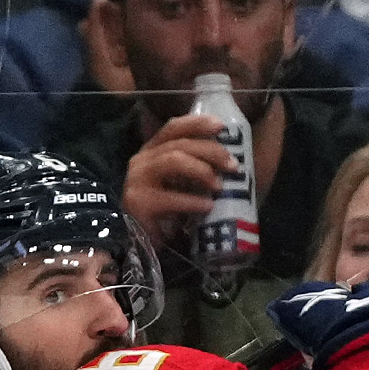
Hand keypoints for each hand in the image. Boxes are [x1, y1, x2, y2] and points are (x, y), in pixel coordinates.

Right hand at [122, 113, 236, 246]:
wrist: (141, 246)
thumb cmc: (166, 213)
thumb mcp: (180, 184)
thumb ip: (194, 168)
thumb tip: (229, 159)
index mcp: (151, 152)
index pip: (173, 127)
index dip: (197, 123)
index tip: (222, 126)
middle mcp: (141, 161)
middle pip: (179, 144)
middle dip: (210, 151)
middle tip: (232, 166)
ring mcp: (136, 181)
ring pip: (173, 160)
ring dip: (202, 170)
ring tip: (219, 186)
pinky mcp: (138, 204)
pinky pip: (170, 198)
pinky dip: (193, 201)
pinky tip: (208, 206)